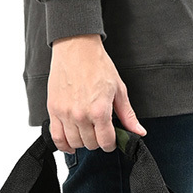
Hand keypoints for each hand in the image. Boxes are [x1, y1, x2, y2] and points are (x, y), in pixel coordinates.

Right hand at [47, 34, 145, 152]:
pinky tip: (70, 144)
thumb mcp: (119, 90)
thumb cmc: (97, 64)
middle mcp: (81, 115)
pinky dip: (64, 145)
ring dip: (82, 142)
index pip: (106, 142)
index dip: (111, 144)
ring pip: (75, 143)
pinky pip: (57, 138)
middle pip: (91, 144)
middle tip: (98, 131)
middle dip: (97, 141)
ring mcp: (66, 114)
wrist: (76, 47)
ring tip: (86, 132)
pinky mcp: (53, 111)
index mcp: (100, 110)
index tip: (110, 140)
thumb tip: (138, 132)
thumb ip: (128, 115)